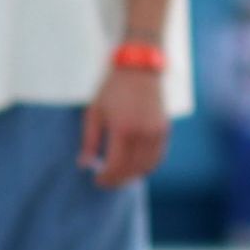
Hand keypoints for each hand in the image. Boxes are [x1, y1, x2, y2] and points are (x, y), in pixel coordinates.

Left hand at [79, 60, 176, 188]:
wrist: (139, 67)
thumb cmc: (112, 89)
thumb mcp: (94, 112)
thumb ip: (89, 141)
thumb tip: (84, 165)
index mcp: (123, 128)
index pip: (116, 165)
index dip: (106, 178)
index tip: (97, 181)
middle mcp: (143, 133)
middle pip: (132, 169)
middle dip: (118, 180)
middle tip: (107, 182)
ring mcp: (157, 131)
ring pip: (147, 166)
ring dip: (133, 175)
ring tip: (120, 176)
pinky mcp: (165, 129)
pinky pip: (158, 157)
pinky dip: (147, 166)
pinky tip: (136, 167)